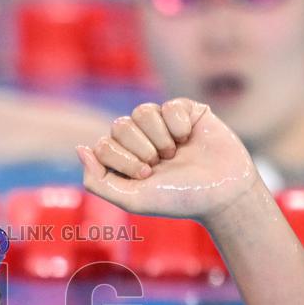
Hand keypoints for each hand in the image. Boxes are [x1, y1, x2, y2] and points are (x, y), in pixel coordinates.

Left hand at [77, 99, 261, 223]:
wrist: (223, 193)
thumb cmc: (178, 199)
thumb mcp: (132, 198)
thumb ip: (97, 180)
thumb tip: (80, 149)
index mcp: (123, 159)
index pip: (103, 145)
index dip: (124, 160)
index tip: (147, 176)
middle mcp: (139, 139)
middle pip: (120, 125)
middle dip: (142, 149)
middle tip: (161, 166)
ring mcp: (161, 124)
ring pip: (142, 111)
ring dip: (160, 137)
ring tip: (175, 153)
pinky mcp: (185, 111)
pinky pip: (169, 105)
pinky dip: (179, 125)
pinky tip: (190, 138)